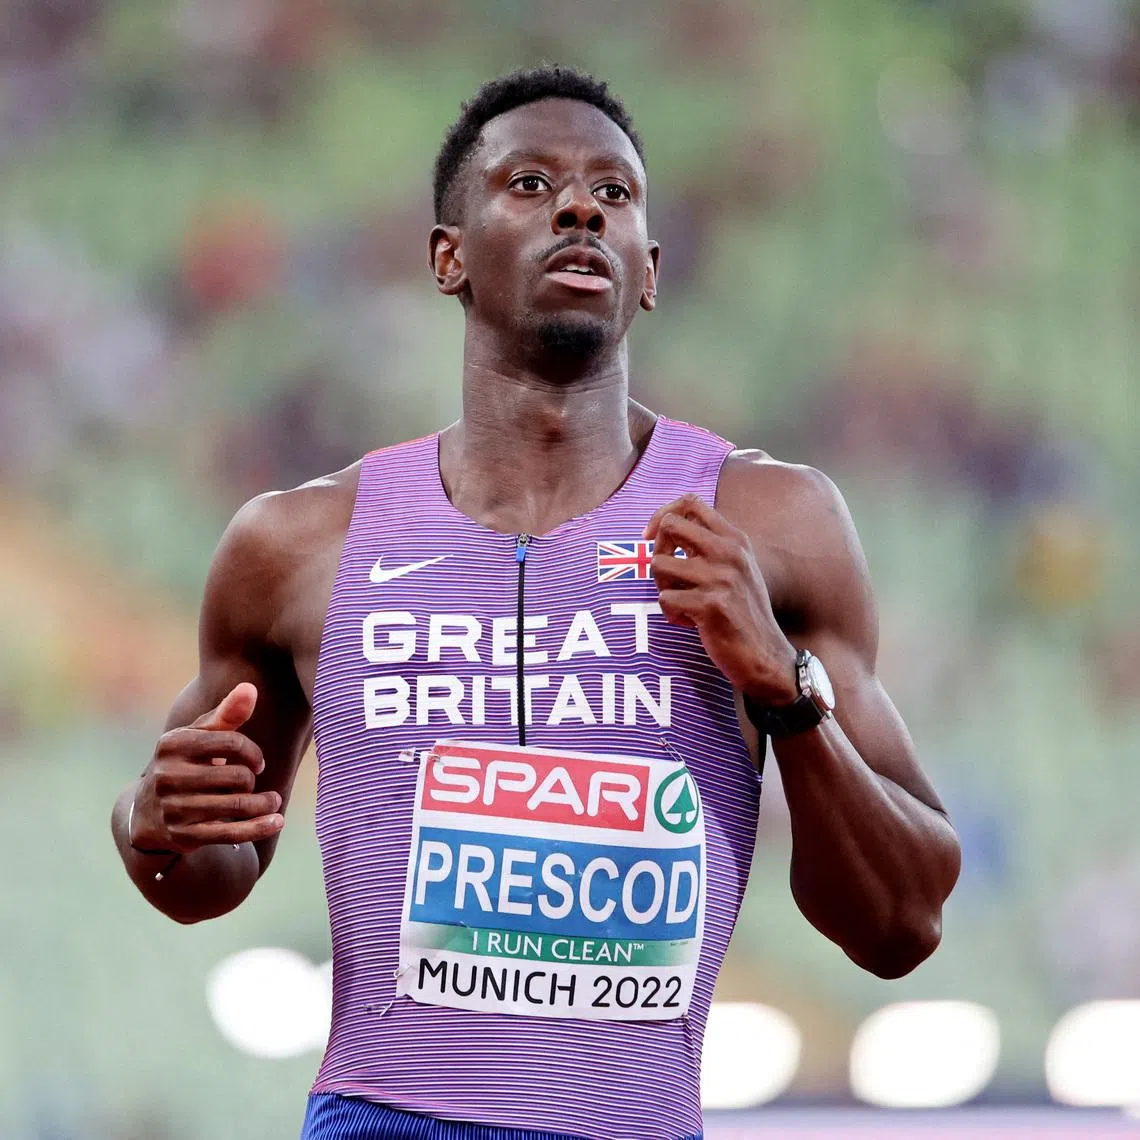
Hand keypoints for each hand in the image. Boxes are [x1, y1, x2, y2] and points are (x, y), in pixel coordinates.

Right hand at [132, 683, 283, 854]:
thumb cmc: (184, 764)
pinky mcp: (183, 836)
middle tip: (252, 783)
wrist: (147, 812)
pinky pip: (230, 833)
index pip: (232, 743)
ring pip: (238, 806)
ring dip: (264, 804)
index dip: (253, 753)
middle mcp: (168, 776)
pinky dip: (258, 827)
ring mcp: (174, 808)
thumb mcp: (198, 736)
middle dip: (252, 780)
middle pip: (238, 776)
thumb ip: (226, 713)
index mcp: (173, 744)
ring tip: (272, 801)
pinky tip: (276, 821)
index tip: (257, 763)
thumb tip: (250, 688)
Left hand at [643, 494, 798, 705]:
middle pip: (670, 524)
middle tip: (667, 574)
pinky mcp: (710, 605)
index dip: (664, 515)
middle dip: (657, 548)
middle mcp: (729, 552)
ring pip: (659, 563)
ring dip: (662, 586)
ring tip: (680, 602)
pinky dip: (670, 613)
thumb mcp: (737, 569)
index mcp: (735, 539)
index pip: (691, 502)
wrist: (765, 655)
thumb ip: (710, 546)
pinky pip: (665, 598)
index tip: (653, 537)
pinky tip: (688, 622)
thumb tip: (666, 527)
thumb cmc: (744, 613)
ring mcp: (720, 577)